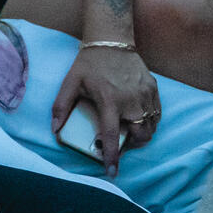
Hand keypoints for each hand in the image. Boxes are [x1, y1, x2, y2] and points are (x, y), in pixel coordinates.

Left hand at [51, 45, 159, 176]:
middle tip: (121, 145)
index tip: (111, 171)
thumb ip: (61, 107)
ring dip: (141, 136)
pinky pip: (157, 114)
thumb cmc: (89, 63)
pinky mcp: (153, 88)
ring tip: (130, 134)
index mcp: (109, 101)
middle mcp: (131, 101)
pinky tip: (138, 120)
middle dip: (131, 147)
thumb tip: (55, 129)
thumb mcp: (70, 83)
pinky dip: (150, 122)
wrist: (111, 40)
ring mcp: (145, 95)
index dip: (112, 156)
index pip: (112, 136)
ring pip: (151, 127)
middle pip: (139, 137)